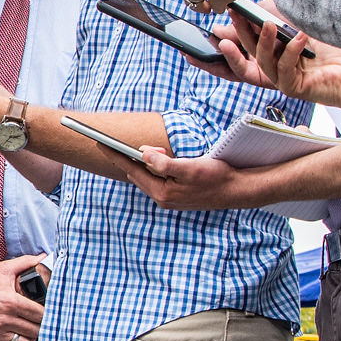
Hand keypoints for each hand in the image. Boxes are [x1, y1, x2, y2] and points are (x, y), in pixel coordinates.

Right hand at [0, 254, 47, 340]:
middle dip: (40, 327)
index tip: (48, 314)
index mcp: (11, 302)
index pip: (40, 315)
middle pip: (34, 331)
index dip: (48, 315)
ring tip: (28, 333)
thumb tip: (43, 257)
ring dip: (29, 340)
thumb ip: (26, 263)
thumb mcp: (5, 268)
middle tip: (39, 324)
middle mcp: (3, 319)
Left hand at [100, 145, 270, 213]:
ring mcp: (171, 197)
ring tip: (131, 149)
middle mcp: (164, 198)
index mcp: (163, 193)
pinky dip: (152, 168)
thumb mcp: (191, 167)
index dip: (115, 155)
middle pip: (137, 174)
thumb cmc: (218, 177)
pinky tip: (152, 160)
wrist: (240, 190)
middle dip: (125, 158)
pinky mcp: (178, 194)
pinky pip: (158, 179)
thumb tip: (143, 155)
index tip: (100, 143)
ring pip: (147, 177)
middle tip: (110, 142)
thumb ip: (165, 163)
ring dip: (140, 162)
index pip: (133, 170)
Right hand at [213, 18, 340, 113]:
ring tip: (268, 24)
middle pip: (240, 62)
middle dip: (230, 45)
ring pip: (260, 64)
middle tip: (224, 27)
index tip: (204, 34)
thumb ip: (270, 17)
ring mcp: (282, 80)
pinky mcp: (295, 88)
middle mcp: (272, 70)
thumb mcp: (295, 21)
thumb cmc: (332, 44)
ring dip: (262, 42)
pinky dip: (290, 51)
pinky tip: (300, 37)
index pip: (238, 52)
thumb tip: (245, 10)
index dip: (219, 46)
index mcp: (269, 56)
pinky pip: (284, 70)